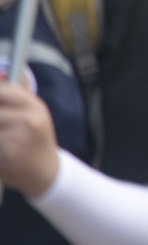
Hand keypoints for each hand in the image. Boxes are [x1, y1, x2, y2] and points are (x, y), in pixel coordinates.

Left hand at [0, 81, 59, 196]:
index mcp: (34, 107)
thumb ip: (20, 94)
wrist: (46, 174)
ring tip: (3, 137)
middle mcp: (27, 119)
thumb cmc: (34, 141)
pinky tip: (1, 152)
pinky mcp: (7, 154)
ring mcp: (17, 137)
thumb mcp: (34, 114)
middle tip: (0, 125)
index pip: (3, 91)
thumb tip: (13, 71)